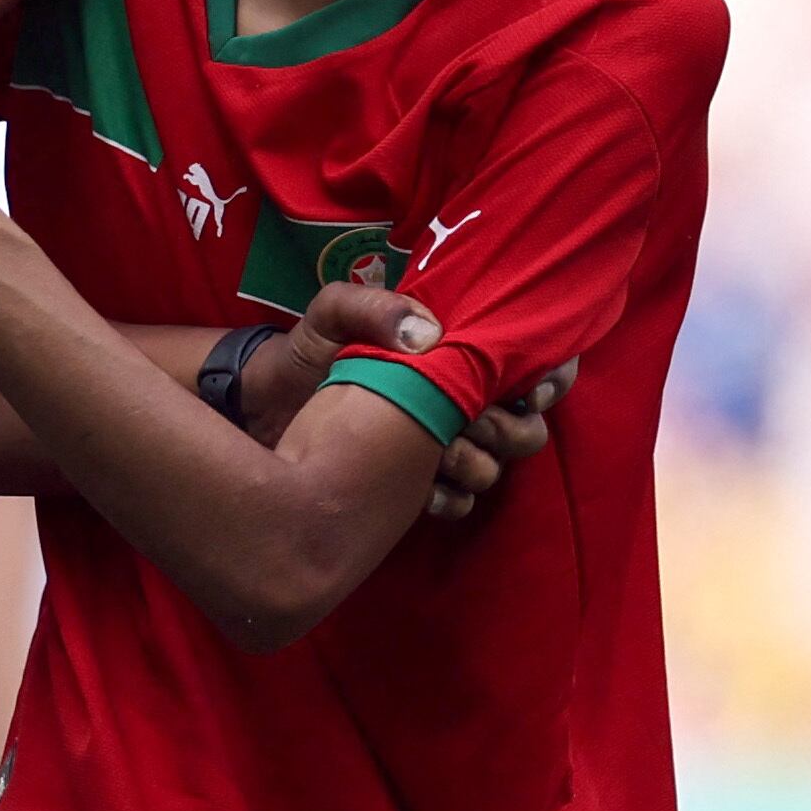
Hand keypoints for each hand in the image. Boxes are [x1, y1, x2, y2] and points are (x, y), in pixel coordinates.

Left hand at [232, 282, 575, 518]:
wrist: (262, 405)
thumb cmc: (304, 351)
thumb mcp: (332, 314)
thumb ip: (373, 308)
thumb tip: (426, 335)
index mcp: (453, 358)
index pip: (529, 366)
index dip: (548, 379)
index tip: (530, 392)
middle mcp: (457, 404)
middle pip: (525, 427)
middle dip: (510, 427)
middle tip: (474, 422)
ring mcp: (437, 448)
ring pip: (493, 468)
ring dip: (476, 463)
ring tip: (440, 453)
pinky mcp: (412, 485)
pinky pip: (456, 502)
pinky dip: (448, 498)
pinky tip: (423, 490)